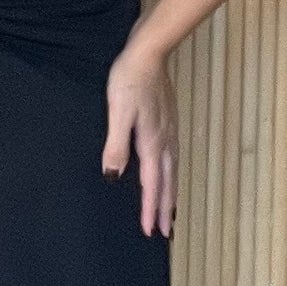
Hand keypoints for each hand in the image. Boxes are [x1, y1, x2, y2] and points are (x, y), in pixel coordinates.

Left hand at [101, 38, 177, 236]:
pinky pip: (172, 158)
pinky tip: (169, 172)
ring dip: (172, 194)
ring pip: (173, 171)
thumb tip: (113, 177)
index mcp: (150, 142)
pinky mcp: (168, 121)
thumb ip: (116, 146)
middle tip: (167, 233)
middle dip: (166, 209)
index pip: (151, 185)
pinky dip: (172, 174)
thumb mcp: (117, 112)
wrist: (149, 52)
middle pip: (167, 183)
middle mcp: (164, 141)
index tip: (150, 232)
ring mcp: (169, 131)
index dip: (150, 209)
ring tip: (172, 211)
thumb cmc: (129, 79)